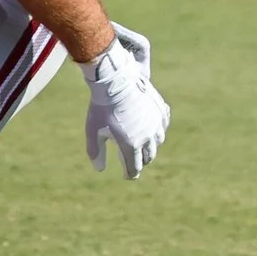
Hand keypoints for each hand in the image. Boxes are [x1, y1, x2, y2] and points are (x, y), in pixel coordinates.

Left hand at [84, 22, 169, 176]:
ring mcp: (156, 123)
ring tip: (143, 145)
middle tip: (134, 161)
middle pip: (148, 157)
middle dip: (140, 161)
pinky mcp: (160, 110)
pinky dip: (158, 129)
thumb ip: (96, 152)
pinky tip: (153, 128)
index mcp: (131, 145)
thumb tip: (100, 169)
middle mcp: (148, 137)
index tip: (127, 176)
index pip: (134, 167)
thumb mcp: (93, 131)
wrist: (115, 80)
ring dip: (151, 146)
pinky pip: (163, 125)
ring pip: (158, 142)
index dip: (130, 174)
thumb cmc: (101, 107)